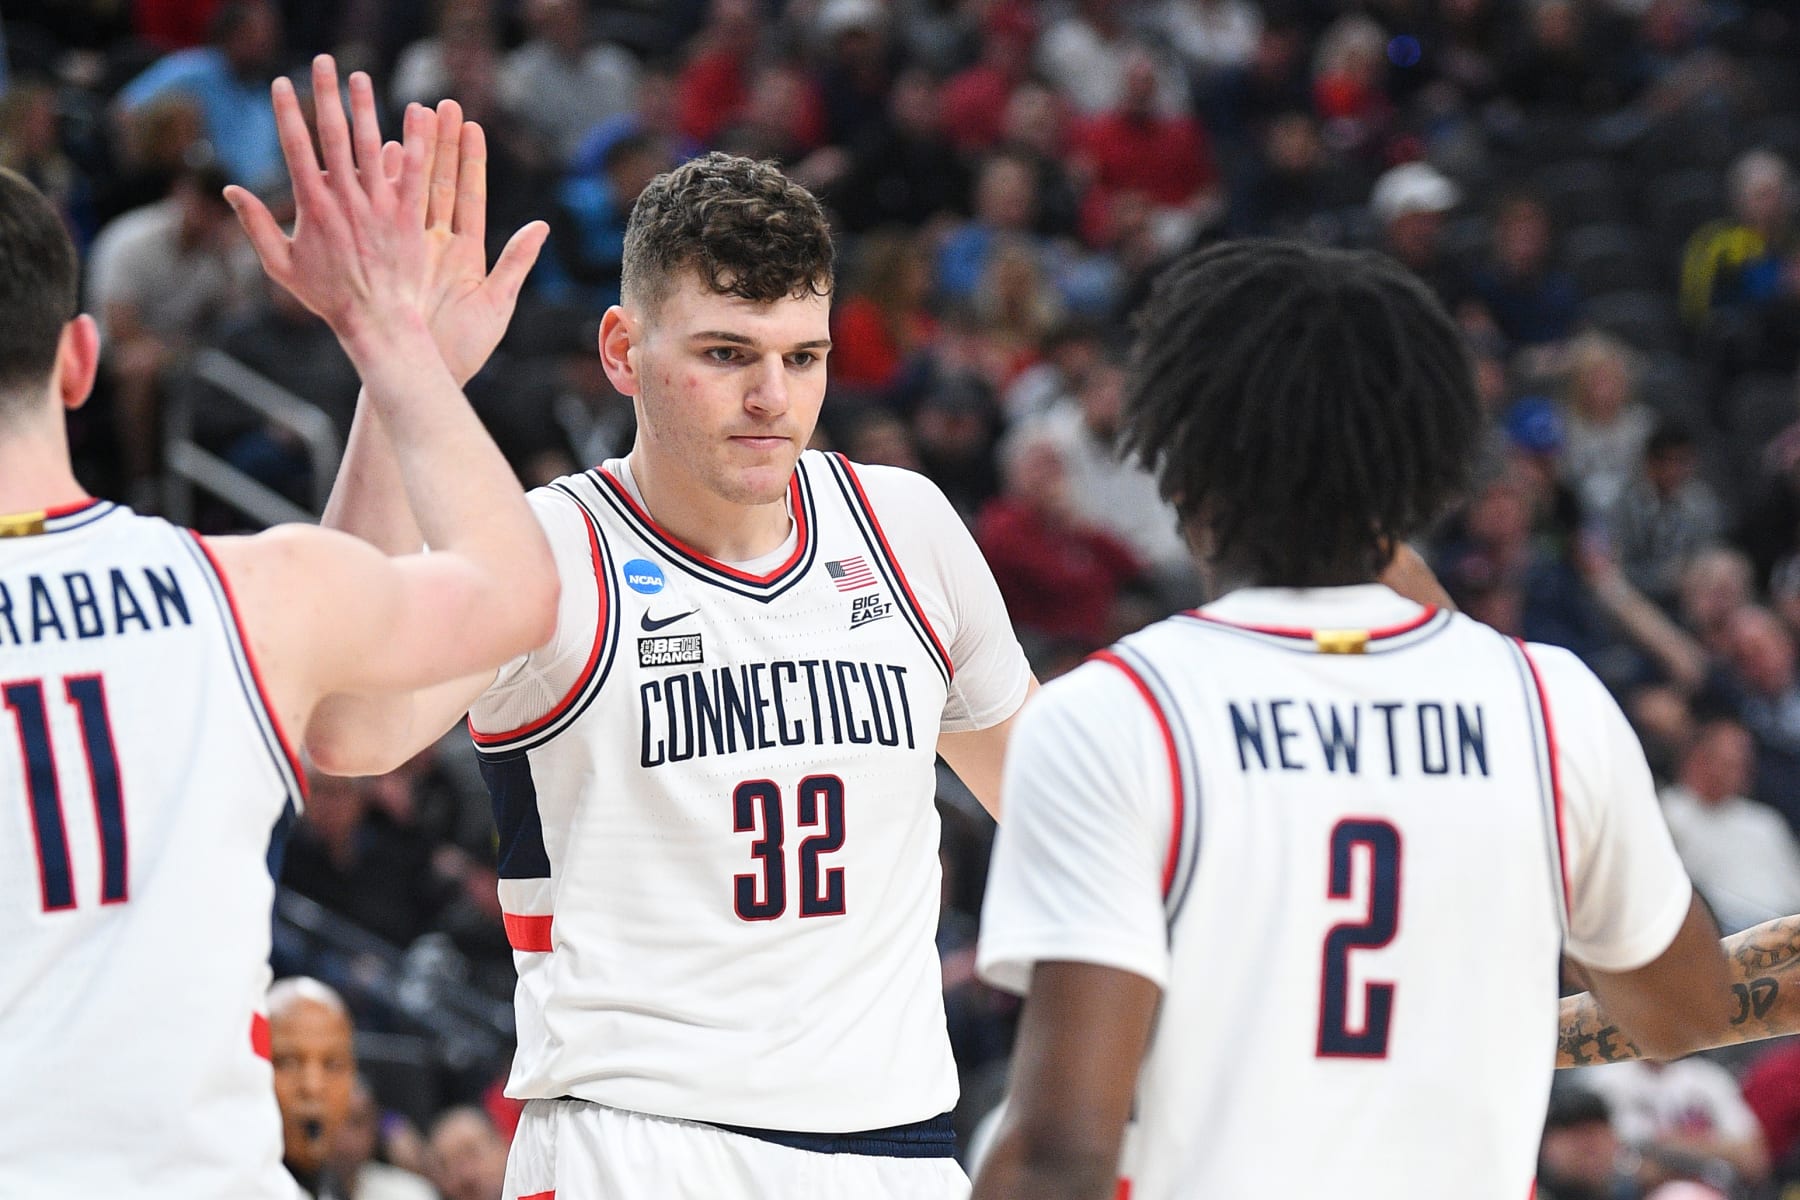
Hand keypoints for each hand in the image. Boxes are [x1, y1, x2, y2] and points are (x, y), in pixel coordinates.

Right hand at [225, 56, 439, 351]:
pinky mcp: (408, 217)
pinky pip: (414, 173)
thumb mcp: (281, 265)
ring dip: (365, 108)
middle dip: (326, 95)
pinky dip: (415, 142)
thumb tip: (230, 190)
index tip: (282, 82)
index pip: (296, 147)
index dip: (287, 112)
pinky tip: (417, 112)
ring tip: (360, 76)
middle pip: (333, 136)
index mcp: (312, 206)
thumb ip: (256, 225)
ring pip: (371, 146)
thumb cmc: (328, 297)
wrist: (376, 322)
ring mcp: (378, 207)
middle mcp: (345, 200)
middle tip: (324, 62)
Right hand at [410, 99, 548, 385]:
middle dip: (443, 143)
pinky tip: (383, 149)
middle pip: (441, 183)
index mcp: (466, 254)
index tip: (471, 125)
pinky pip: (386, 215)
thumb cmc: (461, 350)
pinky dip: (385, 184)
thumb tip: (541, 227)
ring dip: (413, 154)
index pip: (469, 195)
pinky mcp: (390, 258)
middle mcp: (438, 245)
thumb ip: (517, 264)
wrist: (419, 373)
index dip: (470, 160)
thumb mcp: (495, 306)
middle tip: (444, 104)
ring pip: (412, 192)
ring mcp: (411, 249)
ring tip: (414, 114)